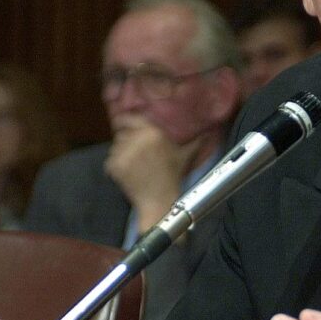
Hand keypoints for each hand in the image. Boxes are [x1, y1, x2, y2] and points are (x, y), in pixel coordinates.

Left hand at [105, 116, 203, 230]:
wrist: (160, 202)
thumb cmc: (173, 177)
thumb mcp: (185, 155)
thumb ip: (196, 141)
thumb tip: (209, 132)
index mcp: (153, 133)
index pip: (129, 118)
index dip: (126, 122)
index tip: (127, 127)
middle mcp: (137, 140)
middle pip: (122, 133)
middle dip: (128, 141)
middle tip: (137, 154)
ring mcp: (124, 153)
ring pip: (116, 146)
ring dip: (122, 153)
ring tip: (136, 165)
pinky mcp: (114, 165)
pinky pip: (110, 160)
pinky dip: (117, 166)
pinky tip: (130, 173)